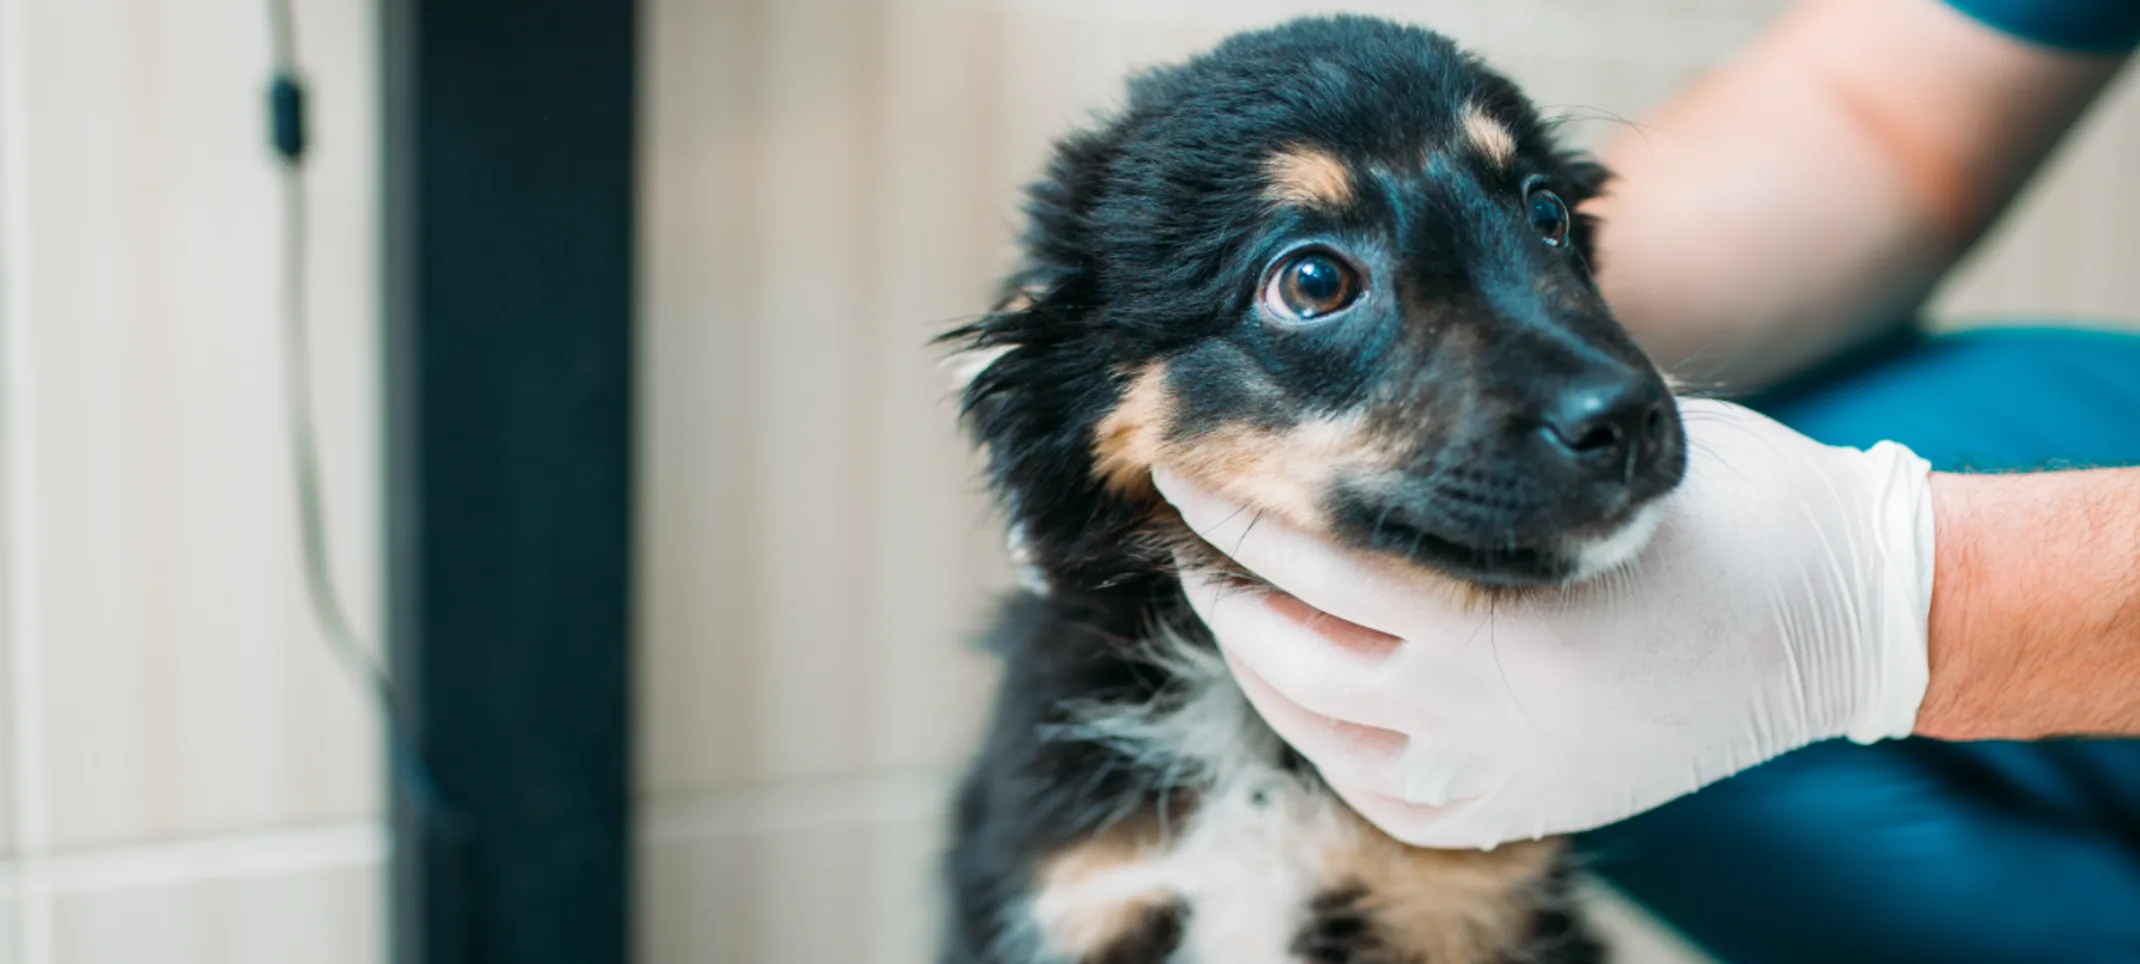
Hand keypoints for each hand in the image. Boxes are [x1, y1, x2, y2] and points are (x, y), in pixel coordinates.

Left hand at [1156, 398, 1935, 848]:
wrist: (1847, 622)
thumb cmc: (1732, 507)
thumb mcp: (1607, 453)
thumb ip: (1490, 455)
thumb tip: (1377, 400)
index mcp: (1499, 602)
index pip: (1313, 549)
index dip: (1232, 505)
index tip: (1179, 459)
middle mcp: (1482, 701)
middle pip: (1289, 646)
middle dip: (1217, 582)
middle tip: (1181, 528)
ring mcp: (1501, 768)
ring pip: (1320, 729)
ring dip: (1256, 661)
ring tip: (1227, 601)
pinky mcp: (1526, 807)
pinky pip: (1385, 792)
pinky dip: (1328, 742)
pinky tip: (1307, 690)